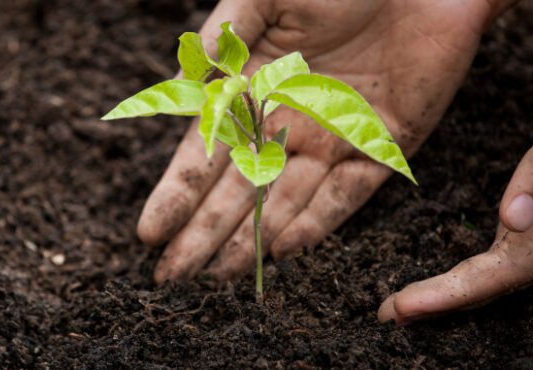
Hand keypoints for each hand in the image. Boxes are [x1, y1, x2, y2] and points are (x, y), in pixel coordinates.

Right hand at [140, 0, 500, 282]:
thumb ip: (226, 34)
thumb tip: (184, 81)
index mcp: (254, 86)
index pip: (206, 150)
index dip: (177, 192)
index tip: (150, 231)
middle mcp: (288, 120)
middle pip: (238, 189)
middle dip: (202, 233)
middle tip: (171, 276)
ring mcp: (333, 136)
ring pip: (283, 201)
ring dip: (250, 239)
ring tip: (217, 276)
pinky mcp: (382, 143)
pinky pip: (345, 195)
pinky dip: (315, 223)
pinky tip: (281, 250)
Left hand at [378, 0, 532, 325]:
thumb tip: (512, 223)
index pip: (519, 261)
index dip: (461, 292)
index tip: (404, 309)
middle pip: (519, 265)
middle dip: (456, 295)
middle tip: (394, 312)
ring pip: (528, 249)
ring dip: (473, 275)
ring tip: (422, 293)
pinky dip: (497, 243)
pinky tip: (485, 243)